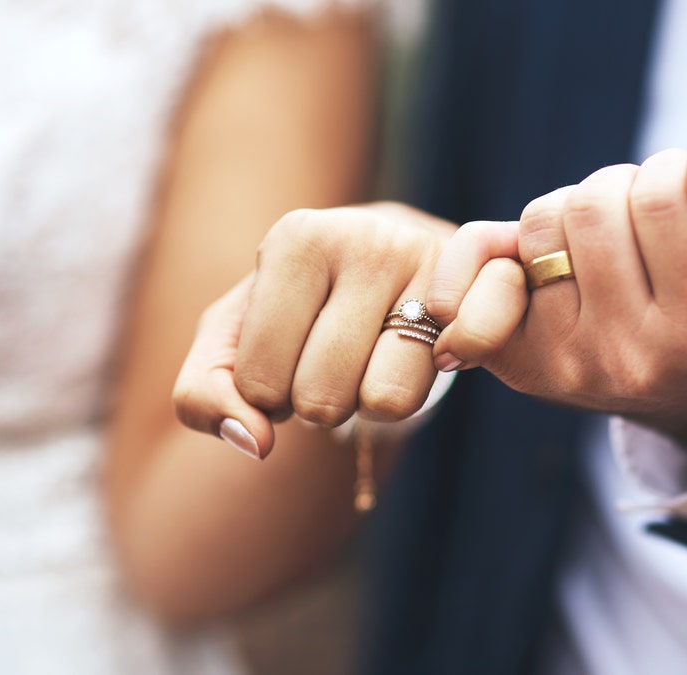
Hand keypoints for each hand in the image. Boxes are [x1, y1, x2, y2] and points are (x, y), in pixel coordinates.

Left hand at [173, 202, 455, 458]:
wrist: (389, 258)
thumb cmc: (295, 311)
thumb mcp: (231, 343)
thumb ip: (204, 396)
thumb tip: (255, 443)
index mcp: (295, 238)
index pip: (259, 382)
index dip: (268, 393)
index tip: (288, 353)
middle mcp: (364, 237)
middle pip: (320, 399)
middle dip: (318, 402)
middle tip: (331, 359)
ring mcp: (428, 261)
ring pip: (382, 402)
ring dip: (369, 403)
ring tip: (369, 357)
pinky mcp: (482, 290)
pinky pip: (435, 390)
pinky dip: (416, 392)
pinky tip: (418, 357)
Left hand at [428, 150, 686, 459]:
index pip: (663, 197)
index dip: (674, 171)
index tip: (686, 192)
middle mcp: (629, 355)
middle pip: (591, 206)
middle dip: (619, 188)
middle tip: (641, 217)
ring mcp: (565, 361)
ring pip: (541, 223)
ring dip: (571, 211)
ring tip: (605, 242)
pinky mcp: (516, 359)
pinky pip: (481, 263)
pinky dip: (495, 245)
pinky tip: (529, 262)